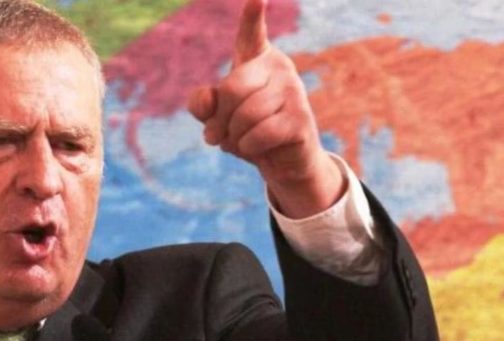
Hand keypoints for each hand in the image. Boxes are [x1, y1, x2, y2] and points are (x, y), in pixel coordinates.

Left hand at [188, 0, 346, 218]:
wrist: (283, 162)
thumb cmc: (249, 130)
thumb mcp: (218, 117)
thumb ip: (203, 104)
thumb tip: (208, 102)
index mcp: (258, 59)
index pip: (250, 34)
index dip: (252, 16)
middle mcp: (280, 68)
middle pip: (231, 89)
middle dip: (218, 120)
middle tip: (216, 136)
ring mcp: (294, 92)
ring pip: (245, 115)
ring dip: (233, 138)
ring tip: (240, 142)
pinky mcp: (301, 119)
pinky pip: (259, 134)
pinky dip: (248, 148)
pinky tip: (255, 149)